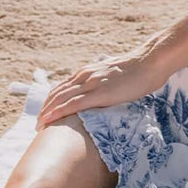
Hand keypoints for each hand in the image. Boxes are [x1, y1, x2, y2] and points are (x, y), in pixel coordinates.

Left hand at [36, 51, 165, 128]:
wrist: (150, 62)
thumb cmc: (138, 71)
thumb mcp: (114, 76)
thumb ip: (104, 83)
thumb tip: (104, 94)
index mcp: (88, 72)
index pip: (62, 87)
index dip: (51, 101)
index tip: (45, 113)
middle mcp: (85, 76)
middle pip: (57, 93)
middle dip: (45, 109)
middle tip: (38, 124)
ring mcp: (91, 83)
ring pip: (61, 98)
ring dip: (47, 112)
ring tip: (39, 125)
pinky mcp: (100, 93)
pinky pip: (74, 103)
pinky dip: (58, 111)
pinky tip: (50, 119)